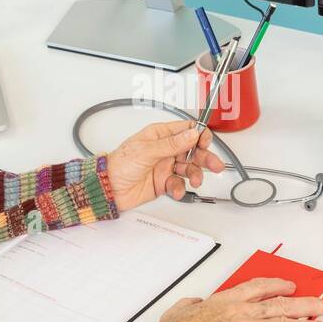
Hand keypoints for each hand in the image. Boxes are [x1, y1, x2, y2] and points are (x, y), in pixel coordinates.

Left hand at [106, 119, 224, 210]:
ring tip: (195, 181)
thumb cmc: (119, 164)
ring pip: (188, 168)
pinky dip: (179, 188)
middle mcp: (164, 150)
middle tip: (215, 165)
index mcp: (159, 135)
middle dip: (204, 157)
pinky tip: (175, 191)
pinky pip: (178, 184)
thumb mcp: (146, 151)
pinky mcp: (163, 183)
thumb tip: (192, 134)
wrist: (107, 189)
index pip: (186, 130)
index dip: (199, 135)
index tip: (205, 142)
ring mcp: (164, 167)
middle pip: (192, 150)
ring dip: (195, 175)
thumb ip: (172, 144)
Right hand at [153, 278, 322, 321]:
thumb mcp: (179, 310)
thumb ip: (191, 305)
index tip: (290, 286)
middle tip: (320, 304)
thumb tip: (195, 304)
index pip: (258, 287)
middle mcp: (242, 311)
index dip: (278, 285)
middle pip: (281, 304)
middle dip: (305, 304)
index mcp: (225, 300)